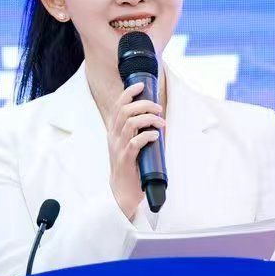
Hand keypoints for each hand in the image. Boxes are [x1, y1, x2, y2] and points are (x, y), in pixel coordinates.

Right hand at [107, 81, 163, 220]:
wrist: (122, 190)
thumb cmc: (130, 165)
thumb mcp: (130, 142)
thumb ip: (137, 130)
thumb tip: (155, 115)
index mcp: (114, 130)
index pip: (117, 105)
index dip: (128, 93)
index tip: (141, 85)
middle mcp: (114, 136)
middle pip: (125, 111)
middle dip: (144, 104)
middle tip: (159, 108)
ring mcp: (118, 147)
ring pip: (131, 123)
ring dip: (149, 119)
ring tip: (161, 122)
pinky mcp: (125, 159)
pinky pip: (136, 142)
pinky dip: (148, 135)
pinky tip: (156, 135)